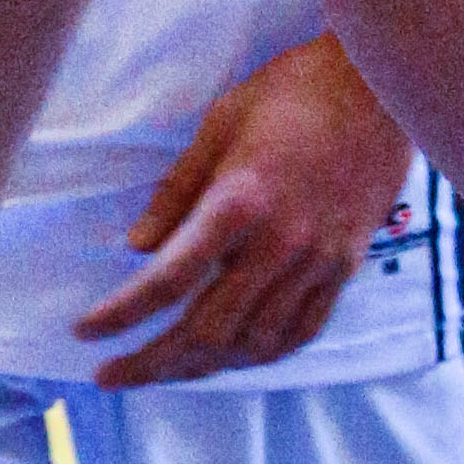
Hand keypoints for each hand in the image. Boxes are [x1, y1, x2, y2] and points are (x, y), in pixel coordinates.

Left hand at [69, 40, 413, 387]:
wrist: (378, 88)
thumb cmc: (290, 92)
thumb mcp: (221, 123)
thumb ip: (178, 190)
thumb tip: (136, 246)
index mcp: (240, 199)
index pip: (170, 277)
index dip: (123, 312)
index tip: (85, 333)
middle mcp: (280, 243)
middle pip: (208, 328)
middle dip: (152, 361)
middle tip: (111, 375)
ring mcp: (318, 263)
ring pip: (253, 343)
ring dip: (202, 367)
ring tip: (162, 370)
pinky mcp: (345, 270)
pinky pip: (299, 333)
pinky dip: (259, 354)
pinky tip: (230, 357)